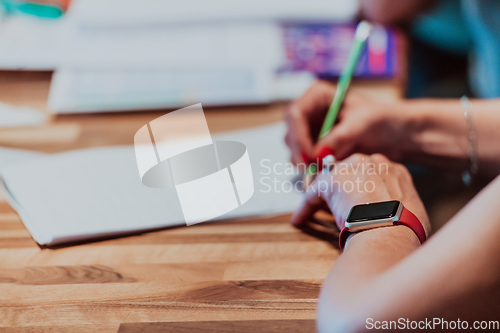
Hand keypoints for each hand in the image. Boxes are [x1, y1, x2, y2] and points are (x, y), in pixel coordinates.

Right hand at [284, 81, 411, 163]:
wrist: (396, 135)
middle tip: (313, 170)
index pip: (295, 114)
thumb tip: (315, 155)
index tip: (309, 156)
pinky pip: (304, 162)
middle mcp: (310, 113)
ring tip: (325, 172)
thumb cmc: (382, 120)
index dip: (298, 136)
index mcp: (317, 96)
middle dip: (299, 153)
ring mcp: (310, 132)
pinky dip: (311, 171)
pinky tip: (326, 175)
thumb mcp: (362, 124)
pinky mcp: (315, 150)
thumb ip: (338, 138)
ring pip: (294, 151)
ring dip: (305, 164)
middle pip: (290, 133)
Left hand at [292, 153, 429, 236]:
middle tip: (337, 208)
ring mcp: (350, 168)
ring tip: (314, 213)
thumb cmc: (405, 230)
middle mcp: (373, 163)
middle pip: (350, 172)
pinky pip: (312, 193)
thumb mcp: (413, 212)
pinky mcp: (329, 181)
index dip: (363, 190)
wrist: (390, 232)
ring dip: (323, 197)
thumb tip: (398, 219)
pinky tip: (301, 220)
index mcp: (395, 171)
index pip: (373, 174)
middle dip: (343, 189)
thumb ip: (401, 207)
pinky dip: (306, 207)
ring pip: (330, 180)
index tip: (358, 204)